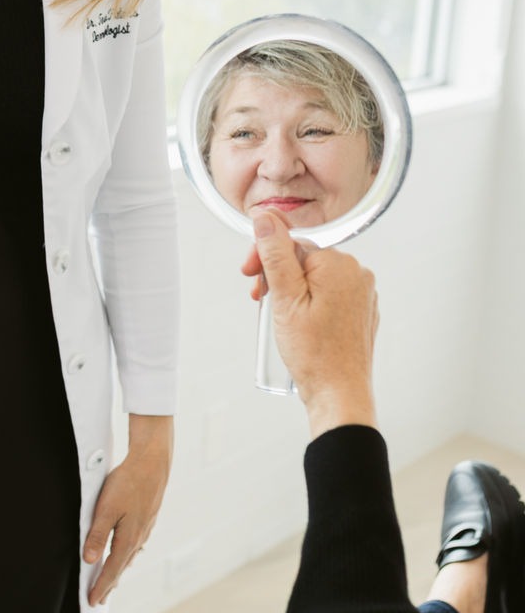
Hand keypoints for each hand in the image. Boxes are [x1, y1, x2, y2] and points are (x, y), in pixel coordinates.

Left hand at [83, 414, 173, 605]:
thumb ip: (97, 535)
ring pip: (129, 556)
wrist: (153, 462)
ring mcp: (145, 528)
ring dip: (118, 570)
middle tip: (99, 599)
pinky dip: (126, 555)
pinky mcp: (147, 518)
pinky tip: (126, 552)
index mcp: (128, 539)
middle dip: (109, 584)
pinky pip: (135, 544)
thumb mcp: (106, 508)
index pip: (112, 570)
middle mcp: (139, 538)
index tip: (92, 602)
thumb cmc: (128, 483)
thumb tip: (89, 560)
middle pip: (121, 567)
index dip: (101, 587)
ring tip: (110, 580)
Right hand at [240, 210, 377, 437]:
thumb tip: (266, 219)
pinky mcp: (362, 310)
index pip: (292, 243)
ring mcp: (363, 293)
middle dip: (278, 275)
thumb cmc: (315, 355)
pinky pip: (330, 294)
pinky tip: (300, 323)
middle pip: (304, 258)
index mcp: (338, 264)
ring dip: (293, 289)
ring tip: (280, 315)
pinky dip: (311, 302)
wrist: (339, 394)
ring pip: (316, 277)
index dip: (265, 258)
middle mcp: (357, 273)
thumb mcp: (284, 299)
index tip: (249, 276)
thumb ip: (275, 254)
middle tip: (260, 299)